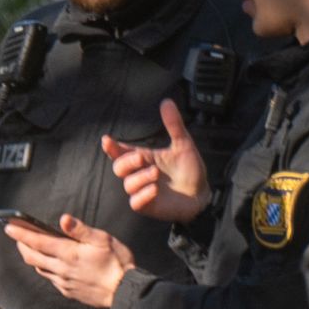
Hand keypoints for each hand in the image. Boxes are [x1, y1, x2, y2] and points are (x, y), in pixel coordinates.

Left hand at [4, 210, 133, 308]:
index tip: (8, 226)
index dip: (21, 233)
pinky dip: (45, 269)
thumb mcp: (103, 240)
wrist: (124, 293)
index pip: (37, 241)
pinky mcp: (68, 291)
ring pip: (40, 269)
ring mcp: (63, 282)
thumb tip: (63, 219)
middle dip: (21, 245)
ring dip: (31, 257)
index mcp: (68, 254)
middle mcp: (61, 269)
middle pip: (32, 257)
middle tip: (16, 235)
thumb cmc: (117, 263)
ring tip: (29, 247)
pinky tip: (48, 264)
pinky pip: (50, 279)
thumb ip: (81, 230)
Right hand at [103, 99, 210, 221]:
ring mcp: (142, 191)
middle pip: (118, 167)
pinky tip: (155, 189)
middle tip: (142, 158)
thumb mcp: (183, 144)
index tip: (106, 140)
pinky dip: (143, 195)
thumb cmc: (190, 169)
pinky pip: (135, 203)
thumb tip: (167, 101)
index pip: (121, 152)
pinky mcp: (147, 206)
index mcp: (144, 158)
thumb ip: (174, 125)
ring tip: (156, 174)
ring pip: (128, 184)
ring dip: (140, 177)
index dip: (111, 147)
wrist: (201, 194)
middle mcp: (139, 174)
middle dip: (127, 161)